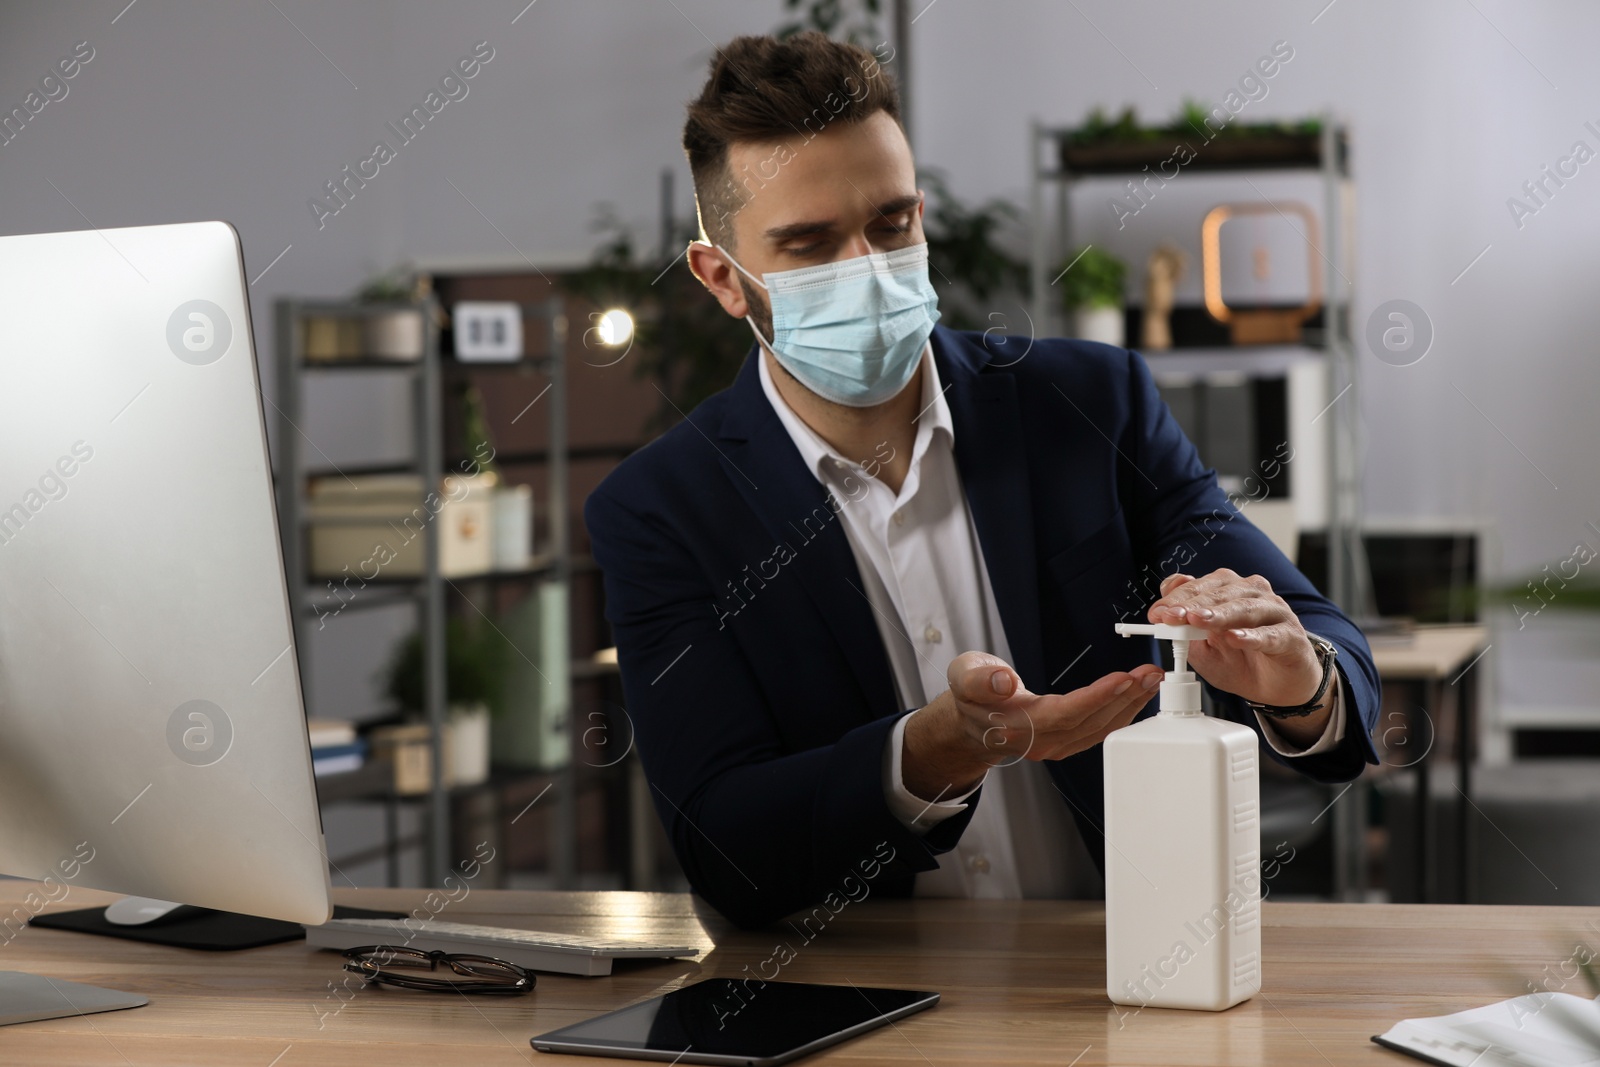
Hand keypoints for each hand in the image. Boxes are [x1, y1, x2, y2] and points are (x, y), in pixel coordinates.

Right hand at [901, 651, 1165, 802]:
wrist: (971, 724)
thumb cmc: (971, 696)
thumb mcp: (964, 676)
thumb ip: (980, 678)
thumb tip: (1003, 682)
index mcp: (1019, 725)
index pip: (1066, 713)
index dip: (1098, 697)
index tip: (1124, 679)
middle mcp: (1041, 741)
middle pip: (1090, 722)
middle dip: (1125, 697)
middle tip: (1150, 674)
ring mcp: (1056, 746)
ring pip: (1100, 728)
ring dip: (1129, 705)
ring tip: (1150, 680)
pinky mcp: (1066, 743)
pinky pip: (1099, 731)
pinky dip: (1121, 714)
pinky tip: (1135, 697)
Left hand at [1148, 569, 1323, 709]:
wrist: (1277, 687)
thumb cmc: (1239, 660)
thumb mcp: (1201, 647)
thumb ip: (1184, 627)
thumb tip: (1166, 602)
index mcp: (1228, 592)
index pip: (1199, 587)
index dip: (1176, 598)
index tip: (1156, 614)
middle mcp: (1252, 595)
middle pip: (1219, 593)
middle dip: (1192, 604)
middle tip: (1171, 617)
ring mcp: (1275, 613)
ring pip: (1244, 608)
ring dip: (1219, 614)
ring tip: (1198, 620)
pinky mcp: (1291, 637)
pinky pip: (1270, 635)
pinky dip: (1252, 636)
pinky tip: (1235, 638)